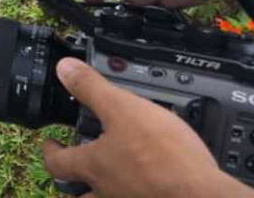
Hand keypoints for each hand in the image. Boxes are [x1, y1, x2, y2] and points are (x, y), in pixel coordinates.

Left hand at [42, 57, 253, 196]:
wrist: (203, 195)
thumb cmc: (164, 157)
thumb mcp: (123, 109)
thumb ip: (92, 89)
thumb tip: (65, 70)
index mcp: (93, 166)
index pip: (57, 163)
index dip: (50, 151)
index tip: (51, 144)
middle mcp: (107, 192)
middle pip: (76, 193)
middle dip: (72, 182)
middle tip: (74, 169)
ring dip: (101, 192)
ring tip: (108, 180)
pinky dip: (136, 193)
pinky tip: (147, 185)